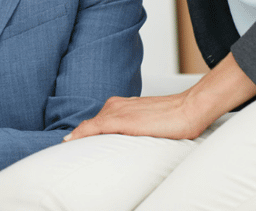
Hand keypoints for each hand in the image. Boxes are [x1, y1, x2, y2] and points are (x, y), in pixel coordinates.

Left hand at [65, 53, 255, 141]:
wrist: (189, 107)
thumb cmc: (173, 116)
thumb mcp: (146, 121)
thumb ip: (133, 127)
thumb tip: (127, 140)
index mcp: (119, 106)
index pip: (95, 123)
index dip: (83, 134)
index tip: (71, 143)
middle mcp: (114, 105)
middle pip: (90, 125)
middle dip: (78, 137)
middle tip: (66, 151)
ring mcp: (116, 111)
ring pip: (89, 126)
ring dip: (78, 137)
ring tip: (66, 150)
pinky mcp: (121, 119)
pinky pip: (94, 127)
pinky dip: (81, 134)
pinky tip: (71, 141)